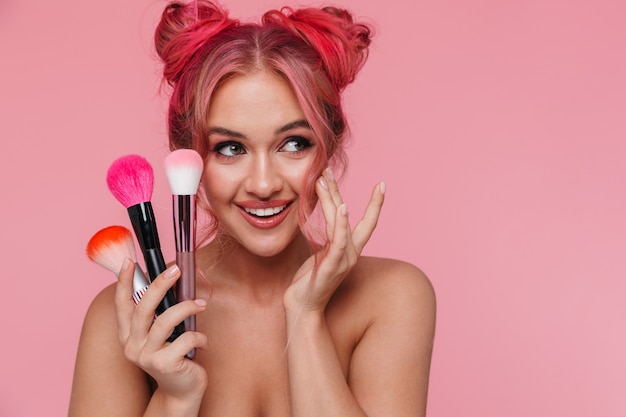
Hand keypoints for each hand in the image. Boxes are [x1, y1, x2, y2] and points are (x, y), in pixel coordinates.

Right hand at [115, 262, 207, 401]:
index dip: (124, 282)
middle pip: (143, 308)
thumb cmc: (175, 356)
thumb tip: (173, 280)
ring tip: (201, 304)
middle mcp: (133, 345)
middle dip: (160, 284)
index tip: (129, 262)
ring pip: (166, 321)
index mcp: (129, 335)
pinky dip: (199, 336)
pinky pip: (186, 338)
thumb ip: (161, 313)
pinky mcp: (165, 365)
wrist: (181, 392)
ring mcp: (147, 356)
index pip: (122, 304)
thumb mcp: (164, 334)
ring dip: (187, 308)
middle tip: (176, 270)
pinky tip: (203, 343)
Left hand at [284, 168, 384, 312]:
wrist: (303, 309)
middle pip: (348, 216)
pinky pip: (337, 242)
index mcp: (349, 250)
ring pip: (339, 224)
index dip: (375, 204)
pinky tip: (342, 207)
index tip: (382, 184)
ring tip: (324, 180)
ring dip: (332, 200)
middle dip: (338, 191)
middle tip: (327, 169)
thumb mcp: (321, 255)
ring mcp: (342, 261)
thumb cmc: (310, 282)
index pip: (366, 223)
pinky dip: (340, 224)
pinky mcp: (330, 268)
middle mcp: (350, 254)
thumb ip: (328, 240)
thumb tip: (326, 223)